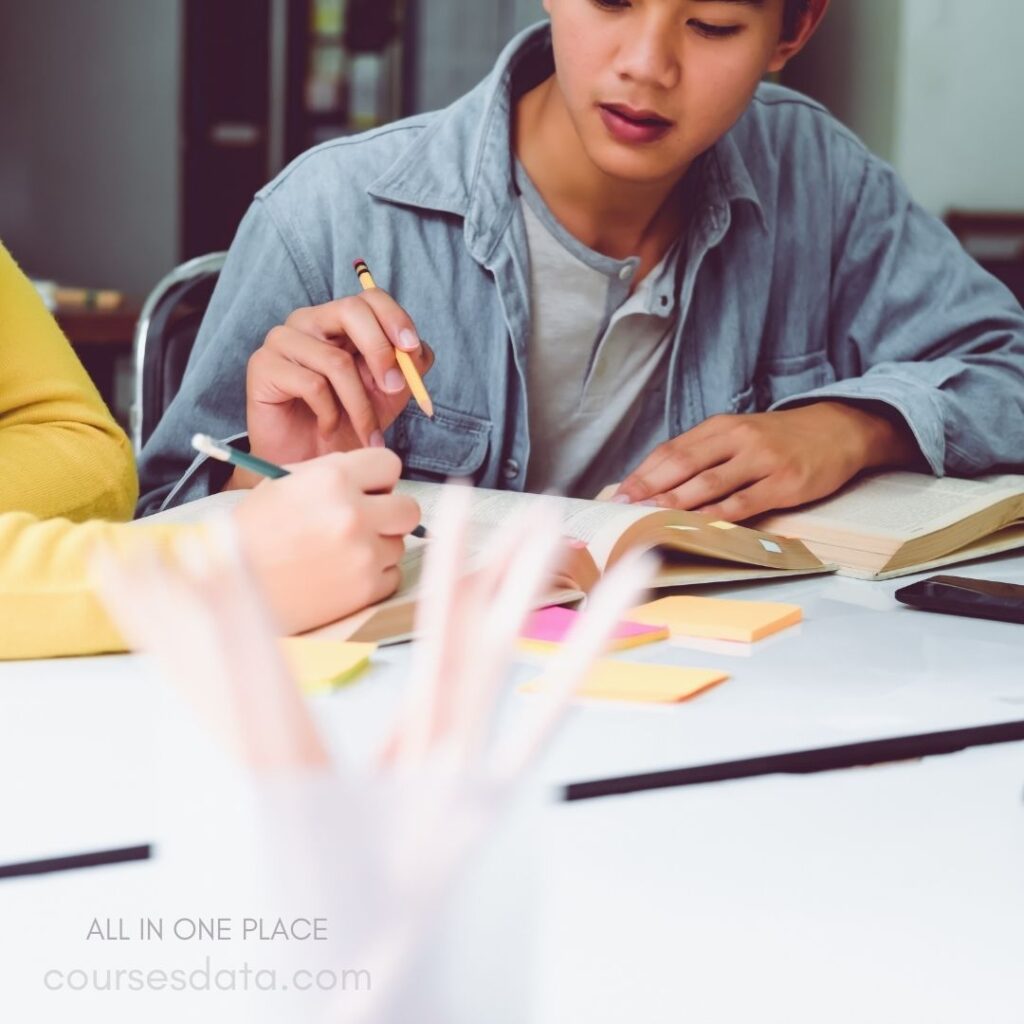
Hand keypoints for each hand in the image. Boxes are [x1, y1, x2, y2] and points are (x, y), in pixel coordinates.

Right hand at [232, 449, 419, 632]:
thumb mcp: (283, 483)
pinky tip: (340, 574)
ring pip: (398, 544)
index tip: (368, 491)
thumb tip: (374, 478)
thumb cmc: (253, 532)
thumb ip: (333, 473)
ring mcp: (363, 554)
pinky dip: (372, 577)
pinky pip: (391, 576)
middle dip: (390, 514)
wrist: (229, 586)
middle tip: (365, 523)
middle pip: (409, 508)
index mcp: (333, 478)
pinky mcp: (366, 589)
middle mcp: (354, 513)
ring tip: (338, 553)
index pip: (390, 464)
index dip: (378, 478)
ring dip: (377, 547)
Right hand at [233, 292, 433, 485]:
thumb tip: (418, 350)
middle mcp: (309, 322)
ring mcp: (282, 340)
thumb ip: (407, 368)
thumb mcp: (388, 395)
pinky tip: (327, 427)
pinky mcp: (263, 366)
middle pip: (351, 311)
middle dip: (381, 352)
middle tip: (395, 389)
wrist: (310, 463)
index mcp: (339, 321)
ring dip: (360, 405)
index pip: (369, 298)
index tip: (411, 349)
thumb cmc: (347, 425)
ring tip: (366, 432)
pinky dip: (329, 413)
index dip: (395, 318)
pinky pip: (311, 384)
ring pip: (336, 360)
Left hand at [614, 401, 919, 520]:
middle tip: (622, 510)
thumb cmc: (779, 439)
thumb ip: (703, 454)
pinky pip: (743, 503)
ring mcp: (761, 460)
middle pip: (683, 465)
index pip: (671, 450)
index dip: (642, 474)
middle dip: (649, 489)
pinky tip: (695, 526)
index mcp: (719, 427)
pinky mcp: (783, 483)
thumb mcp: (738, 435)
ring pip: (708, 484)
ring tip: (648, 518)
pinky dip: (716, 516)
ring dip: (675, 502)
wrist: (838, 430)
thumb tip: (657, 482)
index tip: (618, 495)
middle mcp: (737, 439)